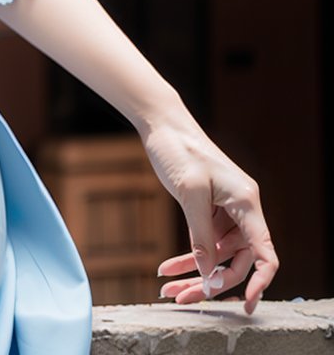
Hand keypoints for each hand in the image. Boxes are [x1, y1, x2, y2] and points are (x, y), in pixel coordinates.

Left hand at [141, 113, 277, 313]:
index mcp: (246, 201)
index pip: (264, 251)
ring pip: (218, 255)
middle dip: (213, 282)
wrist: (163, 124)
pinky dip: (188, 257)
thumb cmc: (179, 149)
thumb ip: (201, 236)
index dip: (261, 281)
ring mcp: (226, 210)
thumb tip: (209, 275)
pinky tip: (167, 268)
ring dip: (195, 274)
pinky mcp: (210, 210)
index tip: (248, 304)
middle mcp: (242, 208)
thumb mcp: (189, 194)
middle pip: (238, 259)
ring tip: (168, 290)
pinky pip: (205, 242)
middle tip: (183, 298)